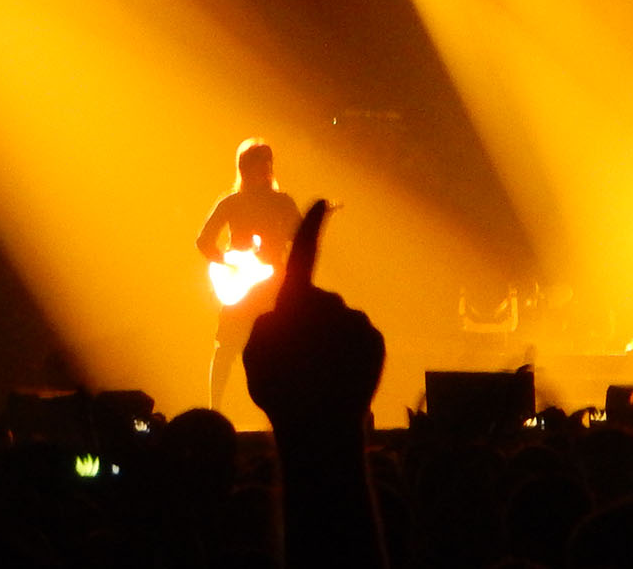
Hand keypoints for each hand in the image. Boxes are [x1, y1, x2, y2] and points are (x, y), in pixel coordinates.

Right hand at [246, 200, 386, 433]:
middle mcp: (330, 304)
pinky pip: (358, 337)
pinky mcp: (375, 338)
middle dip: (310, 323)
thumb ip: (267, 324)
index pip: (304, 256)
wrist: (321, 430)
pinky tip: (341, 376)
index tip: (322, 201)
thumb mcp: (256, 356)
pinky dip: (351, 353)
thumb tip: (283, 310)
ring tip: (320, 374)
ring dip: (330, 341)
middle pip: (318, 304)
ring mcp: (356, 320)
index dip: (312, 228)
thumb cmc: (281, 394)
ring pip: (339, 322)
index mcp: (296, 304)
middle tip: (300, 361)